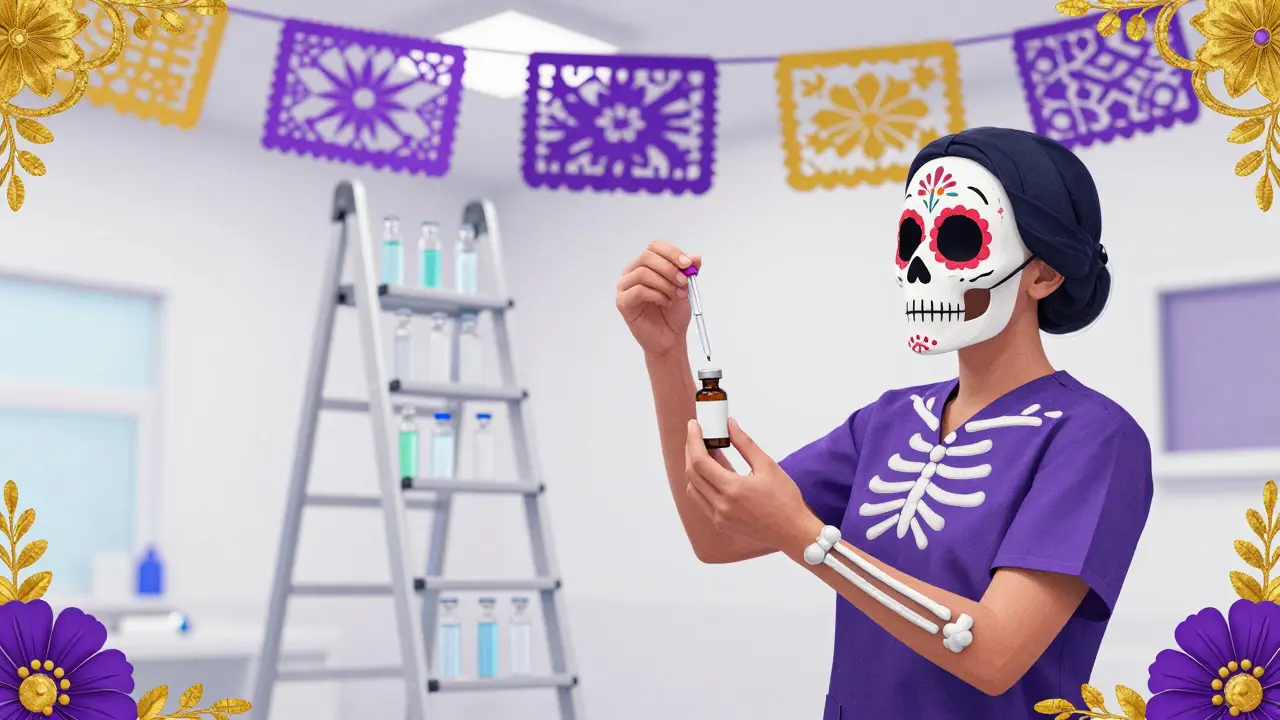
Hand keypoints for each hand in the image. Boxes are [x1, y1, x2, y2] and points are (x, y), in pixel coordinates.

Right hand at [616, 240, 700, 358]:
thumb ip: (689, 271)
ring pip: (643, 273)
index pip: (655, 246)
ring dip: (665, 284)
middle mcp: (632, 272)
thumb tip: (695, 257)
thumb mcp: (686, 287)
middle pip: (647, 256)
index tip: (687, 264)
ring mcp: (625, 287)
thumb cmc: (674, 313)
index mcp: (646, 264)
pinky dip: (657, 295)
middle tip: (683, 282)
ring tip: (675, 296)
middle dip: (669, 268)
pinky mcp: (623, 302)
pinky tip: (666, 303)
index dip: (672, 252)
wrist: (670, 338)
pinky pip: (639, 291)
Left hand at [684, 417, 814, 549]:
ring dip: (694, 469)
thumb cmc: (785, 500)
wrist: (793, 533)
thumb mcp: (768, 466)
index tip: (693, 426)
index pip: (700, 461)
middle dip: (690, 451)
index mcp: (732, 489)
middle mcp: (721, 506)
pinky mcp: (721, 524)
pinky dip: (701, 484)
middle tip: (696, 434)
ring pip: (693, 489)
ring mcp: (719, 518)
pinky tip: (712, 473)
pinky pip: (701, 501)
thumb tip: (730, 424)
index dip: (693, 440)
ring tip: (704, 451)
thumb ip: (745, 443)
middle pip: (692, 474)